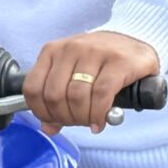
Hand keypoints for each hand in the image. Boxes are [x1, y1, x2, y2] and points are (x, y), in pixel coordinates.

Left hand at [25, 31, 159, 133]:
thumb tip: (48, 127)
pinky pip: (101, 95)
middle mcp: (71, 48)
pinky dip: (98, 114)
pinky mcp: (118, 61)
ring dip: (82, 118)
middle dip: (65, 118)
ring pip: (77, 97)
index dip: (42, 113)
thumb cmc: (100, 60)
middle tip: (77, 123)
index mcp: (52, 50)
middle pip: (55, 96)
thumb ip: (57, 99)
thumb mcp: (72, 73)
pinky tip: (101, 120)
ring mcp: (95, 52)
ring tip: (90, 121)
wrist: (134, 39)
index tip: (55, 121)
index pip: (33, 89)